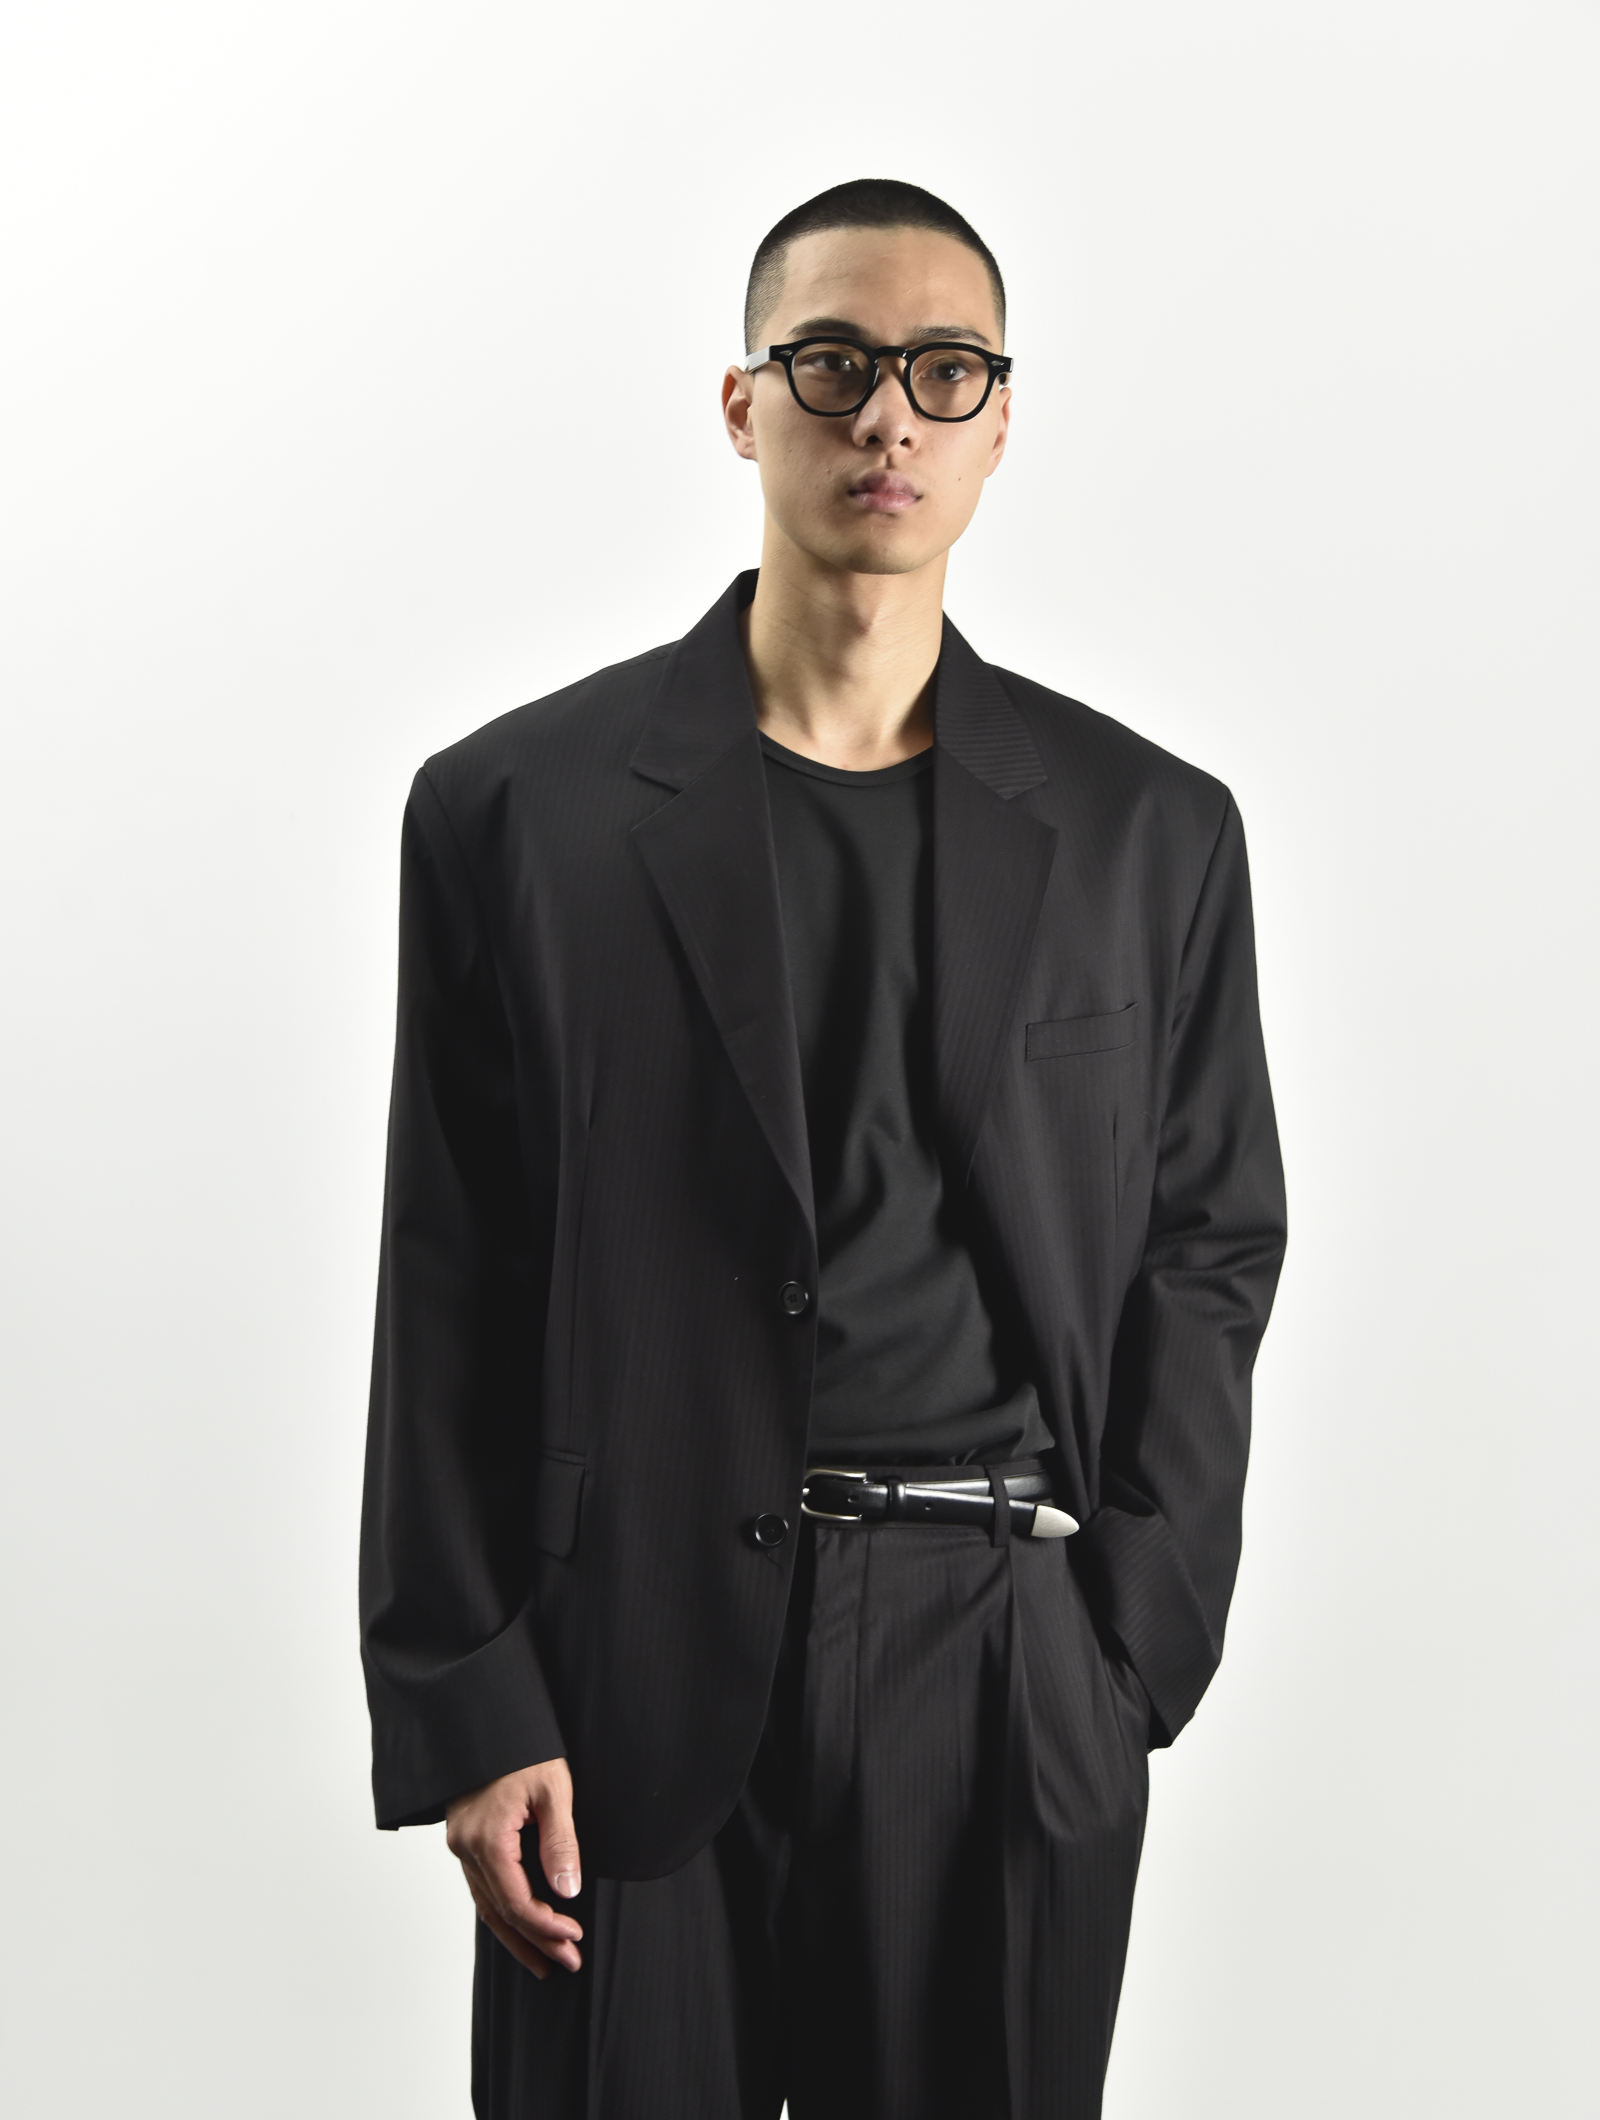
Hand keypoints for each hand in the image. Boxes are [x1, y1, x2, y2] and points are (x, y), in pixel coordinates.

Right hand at [445, 1758, 582, 1978]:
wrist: (488, 1719)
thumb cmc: (524, 1748)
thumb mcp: (552, 1789)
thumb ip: (560, 1842)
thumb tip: (568, 1891)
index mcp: (485, 1839)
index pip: (516, 1902)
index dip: (545, 1926)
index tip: (574, 1938)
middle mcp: (465, 1848)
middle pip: (500, 1912)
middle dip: (535, 1942)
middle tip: (567, 1964)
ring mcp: (460, 1845)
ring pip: (487, 1905)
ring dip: (516, 1935)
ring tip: (544, 1962)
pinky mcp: (464, 1840)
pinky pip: (482, 1887)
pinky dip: (502, 1911)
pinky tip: (518, 1927)